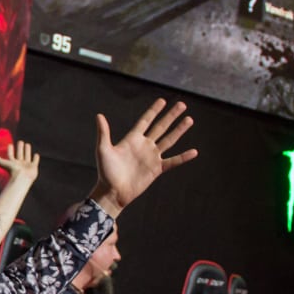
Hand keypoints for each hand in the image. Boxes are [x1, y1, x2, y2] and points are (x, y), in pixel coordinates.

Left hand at [0, 140, 38, 187]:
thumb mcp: (1, 162)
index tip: (10, 145)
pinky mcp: (33, 167)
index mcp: (12, 163)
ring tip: (27, 144)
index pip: (10, 155)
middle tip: (20, 141)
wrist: (21, 178)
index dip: (10, 150)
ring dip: (27, 150)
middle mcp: (19, 163)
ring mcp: (27, 165)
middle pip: (19, 154)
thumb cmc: (11, 171)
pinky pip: (35, 161)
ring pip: (27, 156)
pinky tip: (36, 154)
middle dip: (20, 148)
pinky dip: (36, 158)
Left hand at [90, 99, 196, 216]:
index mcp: (132, 139)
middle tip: (182, 104)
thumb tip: (99, 115)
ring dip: (179, 130)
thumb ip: (103, 133)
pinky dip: (183, 157)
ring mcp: (151, 157)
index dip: (153, 111)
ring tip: (189, 119)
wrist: (113, 192)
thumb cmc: (106, 172)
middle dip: (171, 116)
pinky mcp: (156, 169)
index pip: (145, 121)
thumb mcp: (103, 150)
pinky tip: (194, 152)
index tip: (162, 100)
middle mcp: (144, 145)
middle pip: (160, 127)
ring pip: (169, 140)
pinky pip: (172, 161)